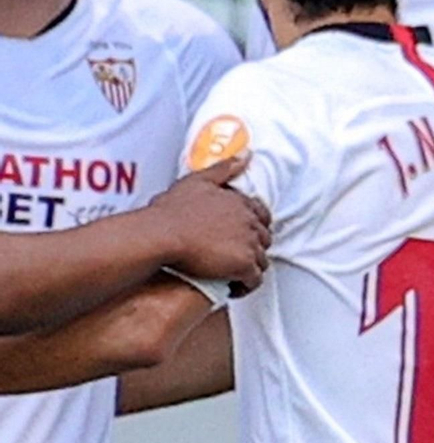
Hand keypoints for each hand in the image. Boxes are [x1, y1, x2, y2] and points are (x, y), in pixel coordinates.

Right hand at [150, 158, 271, 290]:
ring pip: (261, 260)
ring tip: (230, 274)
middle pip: (263, 239)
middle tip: (231, 257)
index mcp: (240, 202)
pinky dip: (245, 285)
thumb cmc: (170, 212)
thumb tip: (246, 155)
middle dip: (251, 248)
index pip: (261, 215)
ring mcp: (249, 243)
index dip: (252, 228)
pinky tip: (231, 287)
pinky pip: (254, 280)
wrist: (160, 235)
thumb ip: (223, 169)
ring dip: (248, 268)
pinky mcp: (244, 264)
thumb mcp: (196, 182)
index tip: (240, 237)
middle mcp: (249, 221)